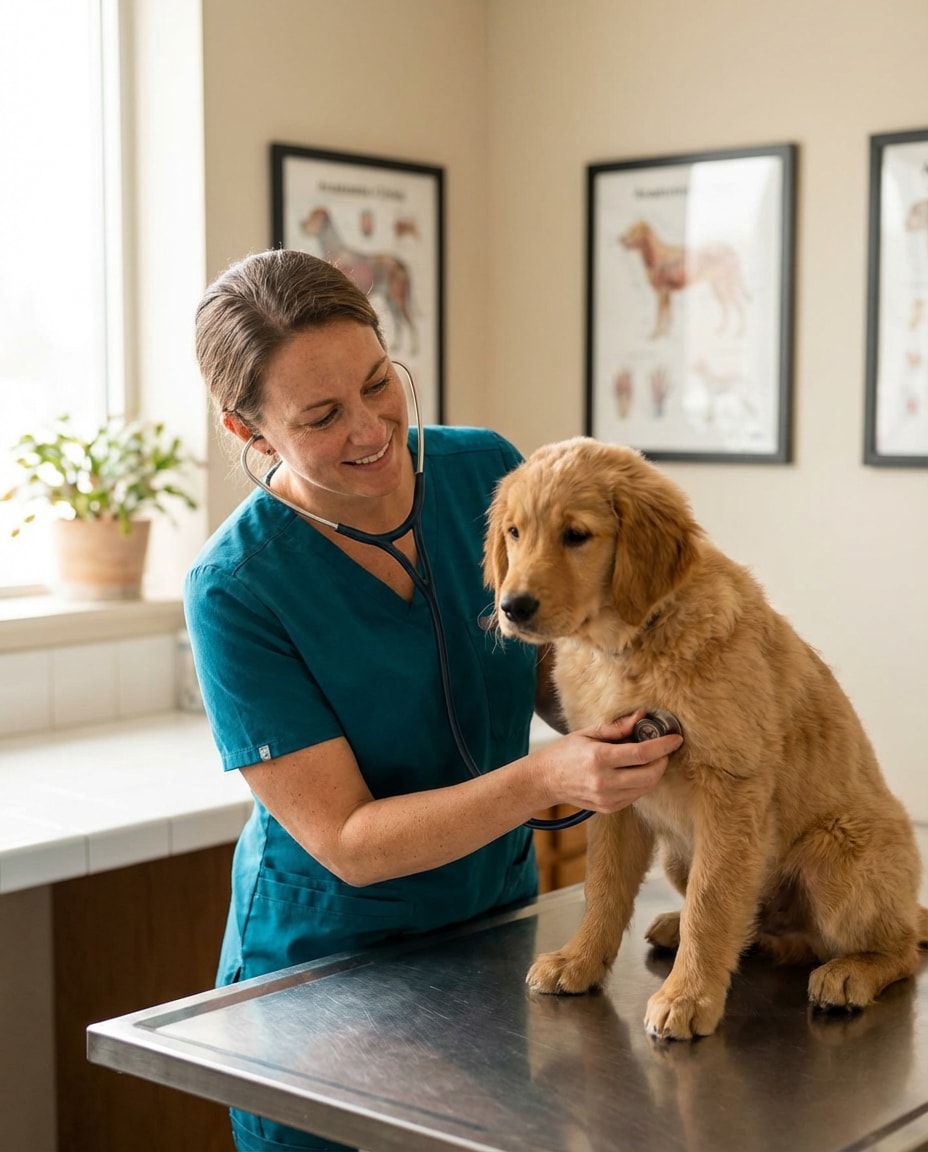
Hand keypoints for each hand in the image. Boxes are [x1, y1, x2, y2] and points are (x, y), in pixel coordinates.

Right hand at [532, 711, 680, 813]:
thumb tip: (642, 716)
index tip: (676, 738)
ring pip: (646, 788)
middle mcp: (604, 782)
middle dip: (663, 761)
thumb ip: (617, 728)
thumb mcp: (588, 734)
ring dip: (654, 773)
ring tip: (648, 759)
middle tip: (663, 750)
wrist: (546, 780)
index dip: (663, 746)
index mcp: (599, 758)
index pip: (642, 754)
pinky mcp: (609, 808)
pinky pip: (636, 796)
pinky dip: (641, 784)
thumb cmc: (566, 752)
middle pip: (650, 775)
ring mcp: (607, 798)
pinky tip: (634, 772)